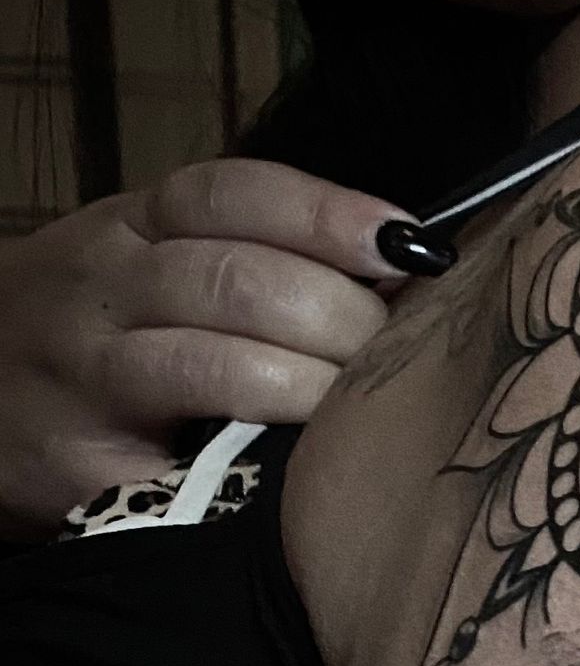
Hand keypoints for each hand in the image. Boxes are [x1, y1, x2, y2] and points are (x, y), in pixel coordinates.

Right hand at [0, 159, 417, 542]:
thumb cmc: (96, 339)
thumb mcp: (152, 270)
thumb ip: (253, 259)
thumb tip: (395, 275)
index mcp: (131, 226)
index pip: (234, 195)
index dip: (329, 216)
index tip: (409, 246)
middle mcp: (102, 287)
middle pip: (240, 281)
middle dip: (341, 317)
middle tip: (393, 355)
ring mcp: (85, 373)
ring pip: (217, 366)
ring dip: (312, 387)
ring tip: (356, 410)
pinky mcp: (84, 462)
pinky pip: (192, 462)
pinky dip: (262, 462)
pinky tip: (304, 470)